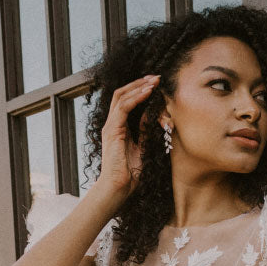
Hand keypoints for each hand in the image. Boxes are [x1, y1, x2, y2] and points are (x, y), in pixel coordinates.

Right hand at [94, 75, 159, 202]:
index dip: (140, 91)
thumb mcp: (143, 148)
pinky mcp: (112, 130)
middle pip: (122, 94)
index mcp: (118, 128)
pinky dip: (136, 98)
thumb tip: (154, 115)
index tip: (156, 85)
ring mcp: (110, 126)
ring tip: (154, 81)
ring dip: (139, 87)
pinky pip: (123, 107)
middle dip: (139, 83)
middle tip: (156, 77)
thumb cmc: (130, 174)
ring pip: (122, 97)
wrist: (119, 187)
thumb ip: (145, 131)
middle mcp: (112, 124)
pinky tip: (148, 93)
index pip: (126, 101)